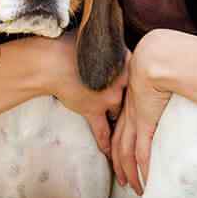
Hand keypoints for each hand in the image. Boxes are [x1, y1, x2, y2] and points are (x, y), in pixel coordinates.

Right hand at [46, 32, 127, 156]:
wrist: (52, 61)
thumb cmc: (70, 47)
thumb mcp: (98, 44)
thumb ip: (111, 51)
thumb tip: (116, 52)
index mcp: (125, 61)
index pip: (137, 76)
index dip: (138, 85)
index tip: (144, 92)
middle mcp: (122, 80)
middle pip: (132, 97)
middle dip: (133, 107)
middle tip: (138, 116)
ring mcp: (109, 96)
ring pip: (120, 114)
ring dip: (120, 124)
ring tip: (126, 138)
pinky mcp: (94, 110)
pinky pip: (103, 130)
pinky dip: (106, 142)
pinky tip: (110, 153)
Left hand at [111, 33, 171, 194]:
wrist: (156, 58)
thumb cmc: (159, 62)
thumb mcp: (155, 76)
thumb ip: (159, 86)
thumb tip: (171, 89)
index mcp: (129, 104)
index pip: (119, 131)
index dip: (117, 147)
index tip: (119, 160)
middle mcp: (128, 115)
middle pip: (117, 146)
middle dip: (119, 166)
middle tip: (124, 181)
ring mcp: (135, 120)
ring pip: (126, 154)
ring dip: (130, 173)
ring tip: (135, 188)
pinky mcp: (145, 124)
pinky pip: (141, 153)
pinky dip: (143, 169)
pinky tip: (147, 180)